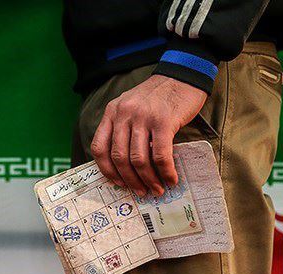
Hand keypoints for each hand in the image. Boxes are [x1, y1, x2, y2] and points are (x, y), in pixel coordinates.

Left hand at [90, 74, 207, 196]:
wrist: (183, 74)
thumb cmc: (158, 96)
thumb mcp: (131, 106)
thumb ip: (124, 128)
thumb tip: (126, 165)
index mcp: (112, 112)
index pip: (99, 147)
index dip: (106, 170)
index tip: (117, 182)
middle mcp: (124, 114)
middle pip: (118, 157)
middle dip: (129, 180)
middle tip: (141, 191)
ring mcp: (143, 117)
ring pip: (138, 159)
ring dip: (147, 179)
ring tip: (156, 189)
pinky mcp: (164, 121)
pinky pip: (160, 155)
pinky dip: (165, 171)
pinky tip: (171, 179)